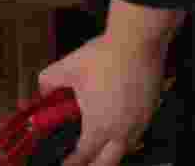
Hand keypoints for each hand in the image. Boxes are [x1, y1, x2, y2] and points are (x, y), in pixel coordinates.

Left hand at [37, 32, 166, 165]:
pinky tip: (119, 123)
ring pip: (125, 148)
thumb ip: (49, 82)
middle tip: (82, 162)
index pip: (84, 156)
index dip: (72, 163)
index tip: (66, 164)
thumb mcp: (68, 68)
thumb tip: (43, 90)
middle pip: (107, 162)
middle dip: (93, 165)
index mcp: (100, 126)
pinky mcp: (151, 110)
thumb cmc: (105, 55)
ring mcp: (140, 122)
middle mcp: (122, 130)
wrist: (138, 41)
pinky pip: (138, 132)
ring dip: (111, 151)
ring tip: (100, 145)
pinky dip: (126, 135)